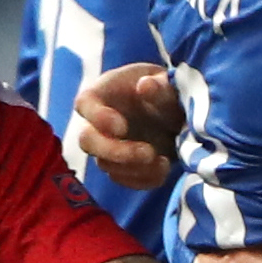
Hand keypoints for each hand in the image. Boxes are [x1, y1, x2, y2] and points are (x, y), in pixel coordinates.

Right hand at [74, 61, 181, 189]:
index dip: (98, 118)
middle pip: (88, 141)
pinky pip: (124, 179)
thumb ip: (161, 86)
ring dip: (134, 168)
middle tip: (148, 152)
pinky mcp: (123, 165)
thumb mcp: (169, 83)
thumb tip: (145, 85)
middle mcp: (98, 122)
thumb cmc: (166, 88)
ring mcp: (109, 146)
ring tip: (163, 161)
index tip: (121, 127)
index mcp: (103, 92)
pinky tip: (165, 167)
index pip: (85, 103)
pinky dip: (144, 179)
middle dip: (115, 152)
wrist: (176, 109)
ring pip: (106, 164)